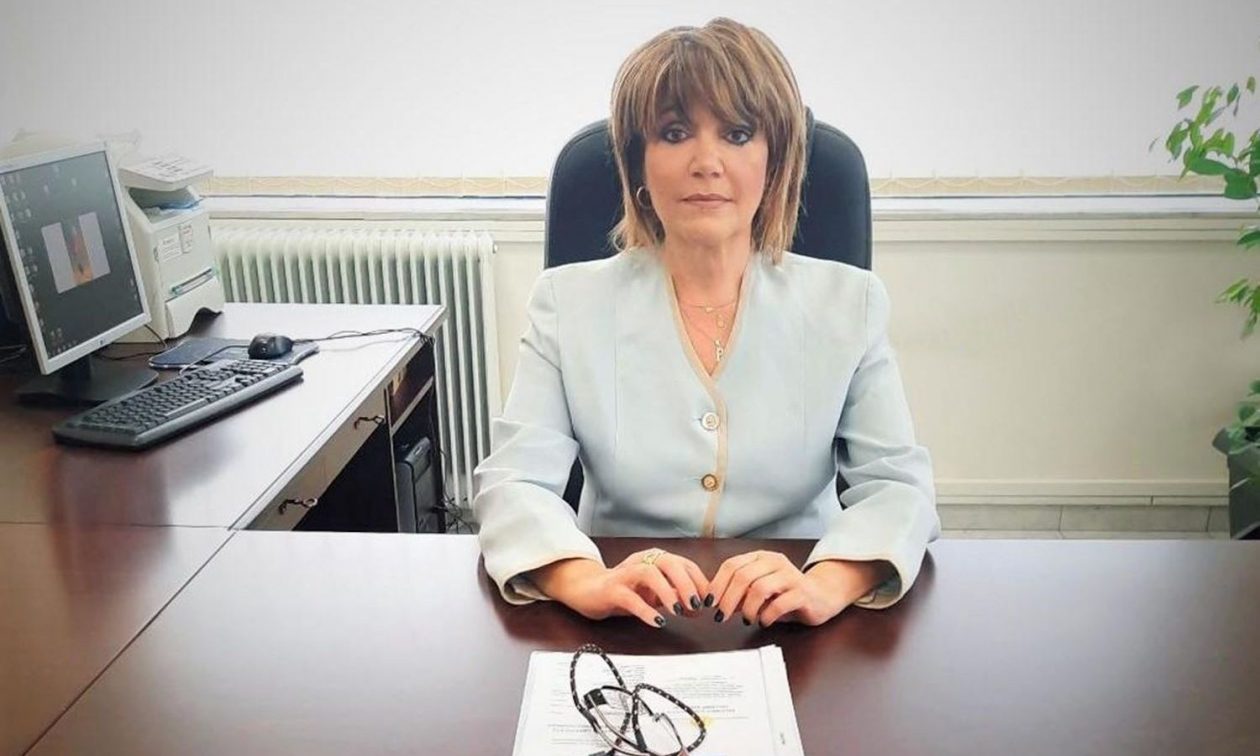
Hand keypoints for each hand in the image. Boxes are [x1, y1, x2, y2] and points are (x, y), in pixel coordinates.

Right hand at [529, 549, 710, 627]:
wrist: (588, 591)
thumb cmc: (625, 590)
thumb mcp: (655, 594)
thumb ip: (676, 598)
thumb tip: (699, 608)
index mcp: (656, 559)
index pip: (685, 564)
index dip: (699, 582)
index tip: (708, 601)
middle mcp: (642, 561)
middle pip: (669, 563)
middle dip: (687, 583)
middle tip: (697, 605)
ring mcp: (626, 574)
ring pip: (649, 574)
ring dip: (667, 592)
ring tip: (678, 611)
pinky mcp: (611, 589)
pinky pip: (630, 598)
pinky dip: (645, 610)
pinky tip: (657, 622)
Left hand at [708, 551, 889, 626]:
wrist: (822, 596)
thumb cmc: (786, 593)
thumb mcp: (759, 589)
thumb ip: (738, 592)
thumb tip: (713, 600)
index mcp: (761, 557)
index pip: (732, 565)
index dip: (717, 584)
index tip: (709, 602)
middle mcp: (775, 562)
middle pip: (743, 576)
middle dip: (728, 599)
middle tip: (722, 616)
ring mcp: (790, 576)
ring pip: (759, 588)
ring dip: (748, 608)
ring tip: (747, 620)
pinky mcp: (803, 593)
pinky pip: (779, 604)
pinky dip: (766, 615)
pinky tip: (764, 621)